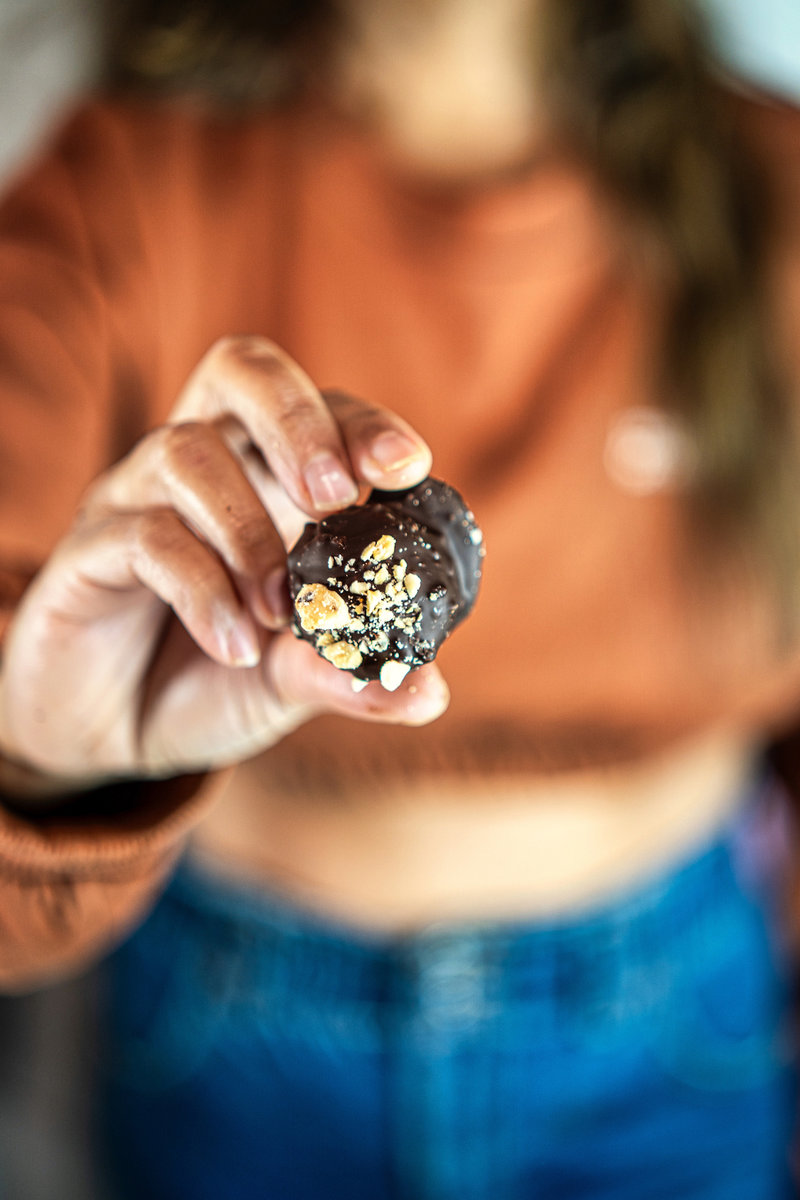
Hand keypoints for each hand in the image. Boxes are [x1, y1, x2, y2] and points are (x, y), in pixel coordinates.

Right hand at [0, 337, 449, 790]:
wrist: (113, 733)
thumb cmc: (210, 682)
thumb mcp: (289, 684)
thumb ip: (348, 675)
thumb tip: (430, 691)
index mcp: (263, 477)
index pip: (315, 406)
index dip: (360, 422)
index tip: (407, 467)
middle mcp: (201, 469)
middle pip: (239, 372)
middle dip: (297, 423)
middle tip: (334, 500)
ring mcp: (135, 499)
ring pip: (185, 452)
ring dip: (248, 529)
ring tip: (279, 610)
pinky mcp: (87, 550)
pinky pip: (143, 535)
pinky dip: (202, 588)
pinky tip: (235, 644)